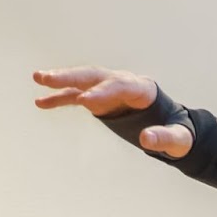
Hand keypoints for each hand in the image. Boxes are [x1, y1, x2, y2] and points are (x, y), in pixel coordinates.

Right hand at [31, 66, 192, 157]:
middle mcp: (124, 83)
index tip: (85, 102)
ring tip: (38, 78)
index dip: (103, 93)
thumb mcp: (178, 140)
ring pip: (83, 81)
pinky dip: (60, 98)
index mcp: (143, 90)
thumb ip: (166, 138)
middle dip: (73, 77)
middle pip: (96, 76)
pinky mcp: (100, 99)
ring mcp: (110, 89)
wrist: (173, 128)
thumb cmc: (178, 132)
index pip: (120, 86)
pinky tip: (40, 102)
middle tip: (49, 78)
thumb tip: (147, 139)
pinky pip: (77, 96)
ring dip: (61, 80)